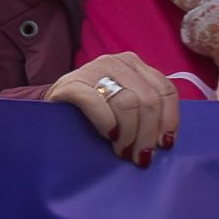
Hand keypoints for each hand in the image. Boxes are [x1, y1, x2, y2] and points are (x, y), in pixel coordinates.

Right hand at [53, 52, 180, 163]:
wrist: (50, 114)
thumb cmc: (93, 117)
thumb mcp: (124, 109)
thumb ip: (145, 113)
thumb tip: (165, 141)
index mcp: (136, 66)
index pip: (166, 90)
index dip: (169, 120)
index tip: (164, 145)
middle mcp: (118, 62)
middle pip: (149, 100)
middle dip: (147, 134)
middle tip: (139, 157)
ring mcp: (93, 69)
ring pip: (128, 103)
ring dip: (129, 134)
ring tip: (122, 151)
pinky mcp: (71, 83)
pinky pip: (96, 103)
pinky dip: (106, 122)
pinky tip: (109, 136)